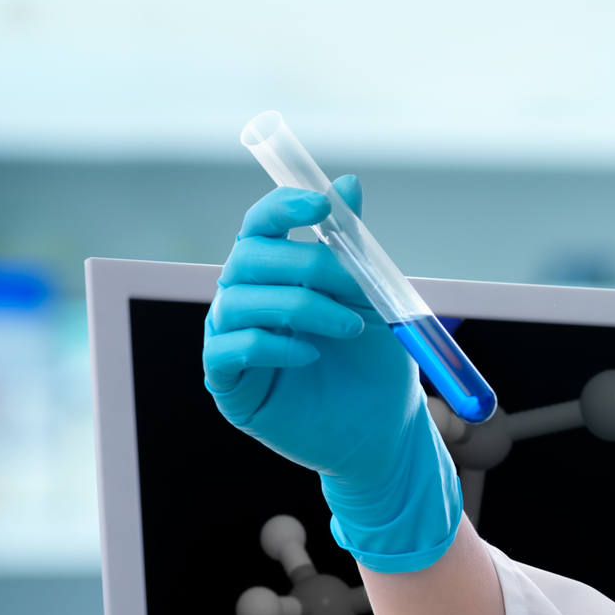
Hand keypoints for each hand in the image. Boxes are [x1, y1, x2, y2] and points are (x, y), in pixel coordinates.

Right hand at [203, 178, 461, 570]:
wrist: (385, 431)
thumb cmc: (375, 365)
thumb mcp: (371, 299)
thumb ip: (354, 246)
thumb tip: (347, 183)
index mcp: (276, 274)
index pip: (261, 226)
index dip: (283, 206)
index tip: (321, 205)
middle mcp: (246, 300)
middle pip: (249, 257)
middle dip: (307, 264)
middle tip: (356, 288)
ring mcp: (231, 340)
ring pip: (240, 300)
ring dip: (301, 306)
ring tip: (348, 328)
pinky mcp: (229, 384)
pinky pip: (231, 349)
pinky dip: (272, 345)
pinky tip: (310, 355)